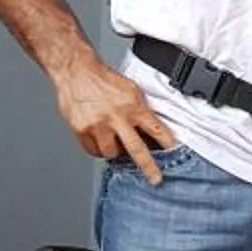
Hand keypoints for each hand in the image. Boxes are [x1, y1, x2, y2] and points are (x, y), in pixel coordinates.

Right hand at [56, 60, 179, 184]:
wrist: (75, 71)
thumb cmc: (103, 80)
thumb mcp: (130, 90)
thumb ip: (140, 109)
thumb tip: (150, 130)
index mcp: (132, 105)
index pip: (155, 128)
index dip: (167, 143)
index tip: (176, 154)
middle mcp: (116, 116)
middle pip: (136, 149)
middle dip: (148, 167)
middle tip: (156, 179)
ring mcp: (98, 125)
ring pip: (111, 153)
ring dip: (115, 151)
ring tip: (114, 141)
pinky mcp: (82, 130)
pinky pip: (93, 150)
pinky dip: (98, 148)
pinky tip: (100, 139)